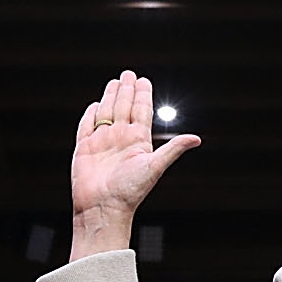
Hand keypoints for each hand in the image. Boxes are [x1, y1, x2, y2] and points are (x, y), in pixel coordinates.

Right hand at [69, 70, 199, 259]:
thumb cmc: (129, 191)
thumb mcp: (154, 167)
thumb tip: (196, 139)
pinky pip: (87, 126)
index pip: (141, 112)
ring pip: (107, 112)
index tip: (144, 81)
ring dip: (111, 97)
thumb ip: (173, 149)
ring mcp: (102, 143)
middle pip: (124, 107)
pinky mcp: (84, 148)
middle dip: (126, 90)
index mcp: (138, 141)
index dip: (143, 96)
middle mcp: (121, 139)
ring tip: (115, 82)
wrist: (103, 208)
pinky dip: (91, 114)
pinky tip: (95, 104)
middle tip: (129, 74)